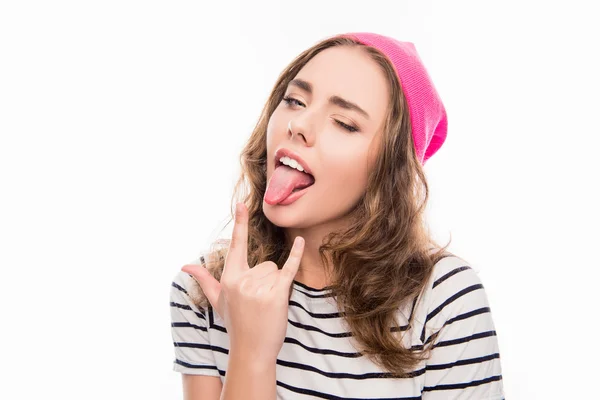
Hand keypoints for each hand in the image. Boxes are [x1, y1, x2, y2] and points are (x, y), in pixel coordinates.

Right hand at [182, 202, 304, 363]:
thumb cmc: (236, 324)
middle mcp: (242, 280)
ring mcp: (259, 287)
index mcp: (229, 278)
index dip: (239, 224)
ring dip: (276, 286)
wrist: (252, 351)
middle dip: (267, 281)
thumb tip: (185, 266)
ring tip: (267, 306)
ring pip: (276, 271)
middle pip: (265, 264)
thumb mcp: (217, 300)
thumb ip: (205, 279)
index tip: (240, 204)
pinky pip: (289, 269)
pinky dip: (296, 255)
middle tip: (259, 304)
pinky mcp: (277, 293)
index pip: (236, 246)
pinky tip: (300, 242)